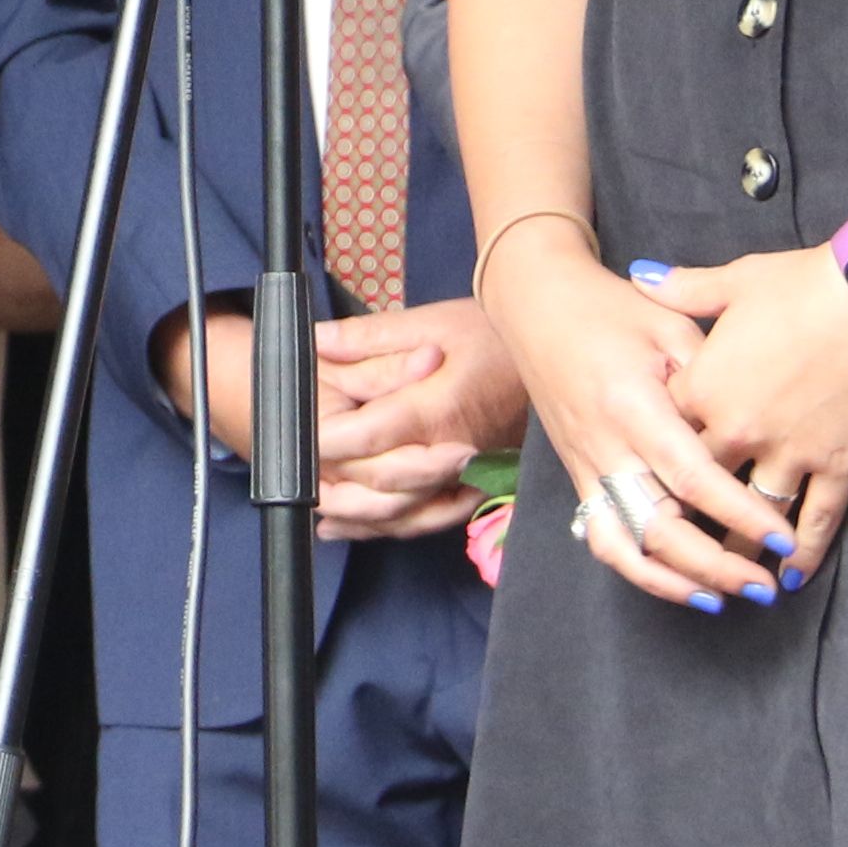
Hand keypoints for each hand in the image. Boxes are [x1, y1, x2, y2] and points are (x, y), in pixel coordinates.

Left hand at [311, 297, 531, 540]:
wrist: (557, 348)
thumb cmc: (492, 329)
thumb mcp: (429, 321)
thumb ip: (367, 338)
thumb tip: (314, 341)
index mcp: (436, 408)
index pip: (366, 437)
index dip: (322, 440)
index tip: (290, 433)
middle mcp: (453, 449)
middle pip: (380, 483)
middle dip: (333, 481)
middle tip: (293, 473)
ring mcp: (469, 472)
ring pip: (403, 511)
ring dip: (356, 514)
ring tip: (316, 507)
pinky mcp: (478, 482)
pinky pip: (429, 516)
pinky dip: (387, 526)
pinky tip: (351, 525)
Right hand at [477, 246, 780, 612]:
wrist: (538, 304)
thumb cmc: (611, 310)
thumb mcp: (669, 325)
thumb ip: (709, 377)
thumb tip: (752, 427)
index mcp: (631, 405)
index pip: (692, 477)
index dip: (740, 514)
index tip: (784, 539)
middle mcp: (604, 445)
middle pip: (658, 526)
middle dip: (714, 565)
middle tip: (765, 587)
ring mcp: (585, 466)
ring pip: (624, 545)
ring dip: (672, 581)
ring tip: (722, 598)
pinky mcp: (578, 476)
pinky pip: (604, 537)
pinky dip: (639, 570)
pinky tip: (679, 585)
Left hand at [654, 249, 847, 585]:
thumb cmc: (805, 283)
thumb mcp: (734, 281)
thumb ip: (683, 289)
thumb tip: (642, 275)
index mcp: (703, 386)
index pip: (664, 434)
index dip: (656, 456)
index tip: (648, 479)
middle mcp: (738, 429)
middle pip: (697, 488)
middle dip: (686, 519)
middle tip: (677, 548)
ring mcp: (789, 453)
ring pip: (752, 519)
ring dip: (740, 553)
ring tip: (730, 581)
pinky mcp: (839, 466)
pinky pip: (816, 522)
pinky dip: (803, 554)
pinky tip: (792, 578)